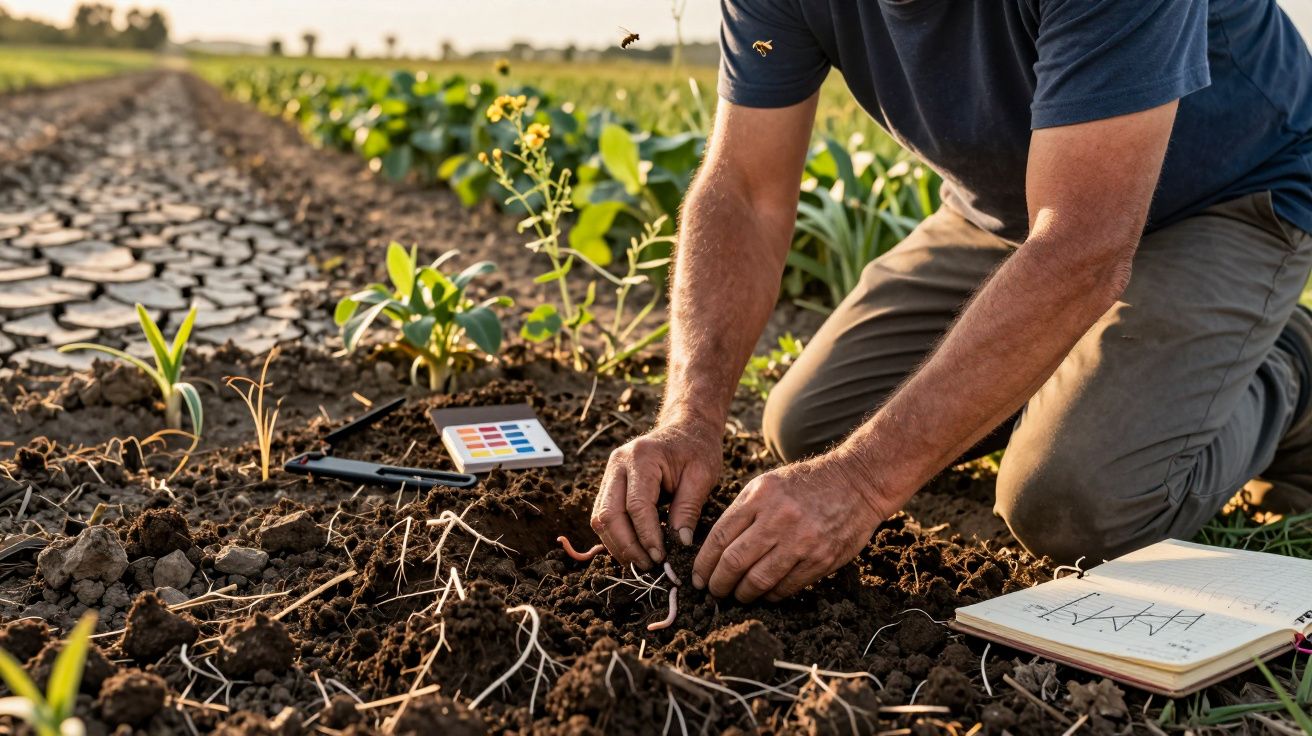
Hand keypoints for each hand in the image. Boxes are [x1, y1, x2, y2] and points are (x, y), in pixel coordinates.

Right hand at [591, 421, 722, 567]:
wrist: (686, 428)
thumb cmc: (697, 449)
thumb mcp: (702, 476)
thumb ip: (688, 509)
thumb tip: (678, 546)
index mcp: (642, 457)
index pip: (636, 505)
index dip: (646, 536)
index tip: (661, 558)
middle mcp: (618, 463)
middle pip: (609, 513)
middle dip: (627, 546)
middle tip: (648, 566)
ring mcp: (610, 473)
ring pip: (600, 518)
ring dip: (618, 545)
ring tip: (641, 563)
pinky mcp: (609, 483)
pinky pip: (603, 515)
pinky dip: (615, 536)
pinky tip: (634, 550)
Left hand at [692, 455, 892, 601]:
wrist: (857, 483)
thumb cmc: (806, 484)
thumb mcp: (768, 484)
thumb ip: (742, 512)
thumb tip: (715, 549)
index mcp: (760, 496)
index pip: (720, 536)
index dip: (704, 563)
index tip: (698, 577)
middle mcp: (778, 518)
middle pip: (734, 562)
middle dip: (718, 583)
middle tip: (713, 591)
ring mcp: (801, 541)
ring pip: (758, 580)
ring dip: (742, 594)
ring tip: (737, 595)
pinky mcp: (821, 559)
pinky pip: (786, 587)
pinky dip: (769, 595)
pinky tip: (764, 594)